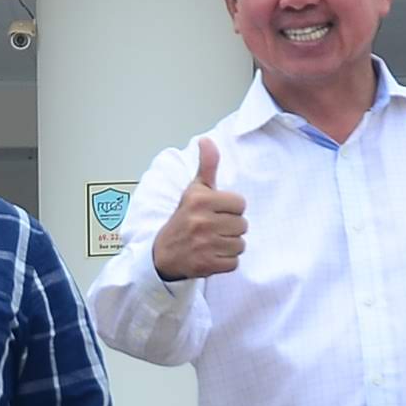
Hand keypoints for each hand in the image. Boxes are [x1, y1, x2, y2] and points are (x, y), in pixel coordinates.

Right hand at [149, 137, 243, 280]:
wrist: (162, 254)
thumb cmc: (183, 219)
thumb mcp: (194, 190)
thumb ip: (207, 166)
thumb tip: (207, 140)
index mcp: (200, 200)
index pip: (240, 203)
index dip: (231, 209)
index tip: (217, 212)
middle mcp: (202, 221)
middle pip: (243, 225)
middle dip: (231, 228)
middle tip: (214, 228)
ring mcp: (204, 244)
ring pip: (240, 245)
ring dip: (229, 245)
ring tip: (213, 242)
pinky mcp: (207, 265)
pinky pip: (234, 262)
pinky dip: (225, 261)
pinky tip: (212, 255)